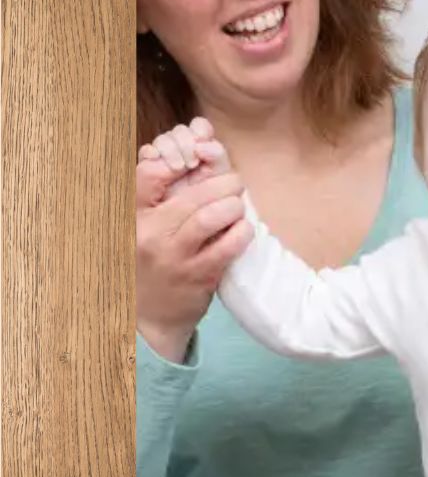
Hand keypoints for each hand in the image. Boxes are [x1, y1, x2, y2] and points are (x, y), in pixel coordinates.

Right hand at [136, 118, 250, 360]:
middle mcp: (150, 234)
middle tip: (235, 181)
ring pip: (208, 218)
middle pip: (189, 195)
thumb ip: (159, 198)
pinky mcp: (197, 276)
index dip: (178, 159)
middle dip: (220, 182)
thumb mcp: (142, 228)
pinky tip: (245, 229)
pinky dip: (240, 234)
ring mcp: (174, 257)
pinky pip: (225, 248)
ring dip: (231, 206)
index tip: (199, 159)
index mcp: (134, 216)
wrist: (148, 318)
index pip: (149, 173)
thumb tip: (192, 158)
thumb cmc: (150, 263)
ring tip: (238, 204)